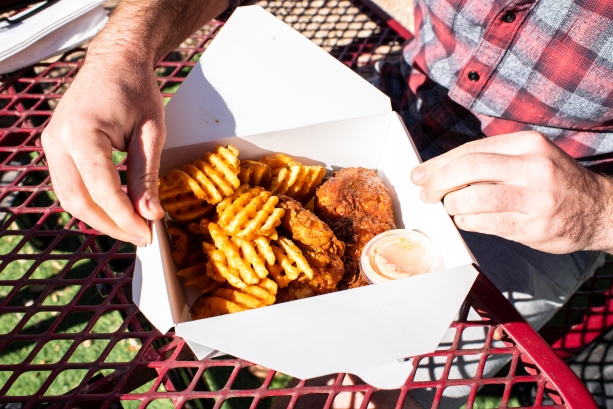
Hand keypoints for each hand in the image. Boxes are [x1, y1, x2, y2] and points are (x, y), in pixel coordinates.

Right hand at [41, 54, 164, 245]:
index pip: (102, 191)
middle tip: (141, 237)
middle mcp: (58, 141)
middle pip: (79, 202)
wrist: (115, 61)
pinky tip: (116, 210)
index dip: (125, 218)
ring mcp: (52, 144)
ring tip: (131, 228)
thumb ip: (147, 175)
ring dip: (100, 218)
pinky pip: (70, 185)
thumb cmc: (136, 89)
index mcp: (81, 134)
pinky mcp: (56, 147)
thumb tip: (150, 214)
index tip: (148, 234)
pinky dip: (92, 203)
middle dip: (111, 225)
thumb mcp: (151, 132)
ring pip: (70, 198)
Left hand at [410, 131, 612, 253]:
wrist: (599, 209)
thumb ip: (491, 160)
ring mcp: (535, 198)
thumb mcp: (529, 157)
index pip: (470, 150)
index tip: (420, 174)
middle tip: (426, 193)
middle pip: (468, 169)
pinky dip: (467, 222)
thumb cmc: (554, 182)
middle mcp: (532, 167)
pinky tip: (468, 219)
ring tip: (454, 206)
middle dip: (437, 182)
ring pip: (472, 198)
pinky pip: (484, 224)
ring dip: (453, 205)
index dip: (438, 164)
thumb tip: (439, 170)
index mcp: (527, 144)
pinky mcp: (533, 227)